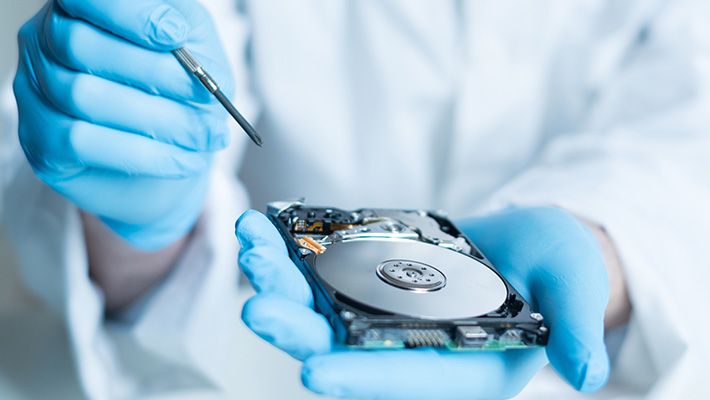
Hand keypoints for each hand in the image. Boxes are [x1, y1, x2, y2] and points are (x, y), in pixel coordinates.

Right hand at [14, 0, 233, 249]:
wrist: (172, 154)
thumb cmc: (179, 93)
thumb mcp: (197, 55)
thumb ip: (189, 40)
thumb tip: (174, 35)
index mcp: (84, 9)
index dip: (130, 14)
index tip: (176, 36)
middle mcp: (46, 40)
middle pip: (80, 45)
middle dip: (156, 75)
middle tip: (208, 101)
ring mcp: (35, 88)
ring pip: (83, 95)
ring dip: (159, 120)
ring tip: (205, 136)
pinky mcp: (41, 138)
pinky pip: (81, 141)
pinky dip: (143, 153)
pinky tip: (185, 160)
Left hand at [237, 207, 609, 398]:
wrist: (532, 244)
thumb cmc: (562, 269)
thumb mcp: (576, 293)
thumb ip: (577, 329)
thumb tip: (590, 376)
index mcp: (462, 365)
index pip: (410, 378)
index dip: (366, 377)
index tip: (314, 371)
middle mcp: (414, 345)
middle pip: (346, 344)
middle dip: (300, 328)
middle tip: (255, 304)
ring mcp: (387, 308)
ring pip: (322, 305)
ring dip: (282, 280)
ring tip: (250, 244)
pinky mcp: (373, 274)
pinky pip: (325, 267)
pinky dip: (292, 248)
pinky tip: (262, 224)